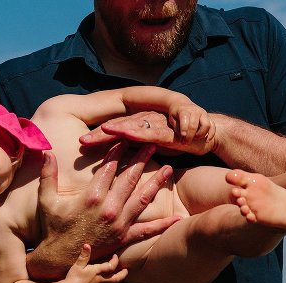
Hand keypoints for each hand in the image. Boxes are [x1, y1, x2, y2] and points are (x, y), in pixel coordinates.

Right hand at [26, 145, 179, 280]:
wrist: (60, 259)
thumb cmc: (53, 228)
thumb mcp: (47, 200)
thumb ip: (48, 175)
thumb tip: (46, 152)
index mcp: (91, 196)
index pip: (109, 167)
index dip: (118, 150)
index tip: (126, 138)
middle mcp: (109, 208)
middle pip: (130, 178)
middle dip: (142, 159)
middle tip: (153, 144)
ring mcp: (118, 223)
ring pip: (142, 198)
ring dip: (157, 182)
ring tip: (168, 169)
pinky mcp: (123, 238)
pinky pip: (146, 230)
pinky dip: (162, 225)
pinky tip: (177, 218)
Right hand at [61, 244, 127, 282]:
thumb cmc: (73, 278)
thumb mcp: (77, 265)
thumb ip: (84, 256)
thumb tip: (87, 245)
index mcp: (98, 271)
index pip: (111, 265)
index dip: (115, 260)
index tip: (115, 256)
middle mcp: (101, 280)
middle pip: (116, 278)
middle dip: (123, 274)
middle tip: (126, 270)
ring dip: (116, 281)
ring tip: (117, 278)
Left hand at [80, 111, 216, 154]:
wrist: (206, 133)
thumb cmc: (175, 138)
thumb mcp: (149, 143)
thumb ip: (132, 147)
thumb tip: (108, 159)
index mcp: (137, 125)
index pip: (112, 129)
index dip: (96, 135)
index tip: (78, 143)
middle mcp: (145, 120)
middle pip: (119, 126)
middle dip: (100, 133)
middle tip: (81, 140)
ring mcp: (158, 123)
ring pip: (134, 126)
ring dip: (118, 128)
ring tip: (103, 131)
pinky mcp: (172, 131)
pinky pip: (154, 132)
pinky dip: (141, 133)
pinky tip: (128, 134)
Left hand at [168, 101, 214, 143]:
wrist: (182, 105)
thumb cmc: (176, 115)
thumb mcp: (172, 119)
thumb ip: (177, 127)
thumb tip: (183, 137)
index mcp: (184, 110)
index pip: (185, 118)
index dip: (184, 128)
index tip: (182, 136)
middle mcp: (195, 111)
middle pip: (194, 125)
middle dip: (189, 136)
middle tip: (185, 143)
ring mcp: (203, 114)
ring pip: (206, 125)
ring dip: (201, 135)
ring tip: (194, 139)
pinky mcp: (208, 118)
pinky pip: (213, 126)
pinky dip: (211, 134)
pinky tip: (206, 141)